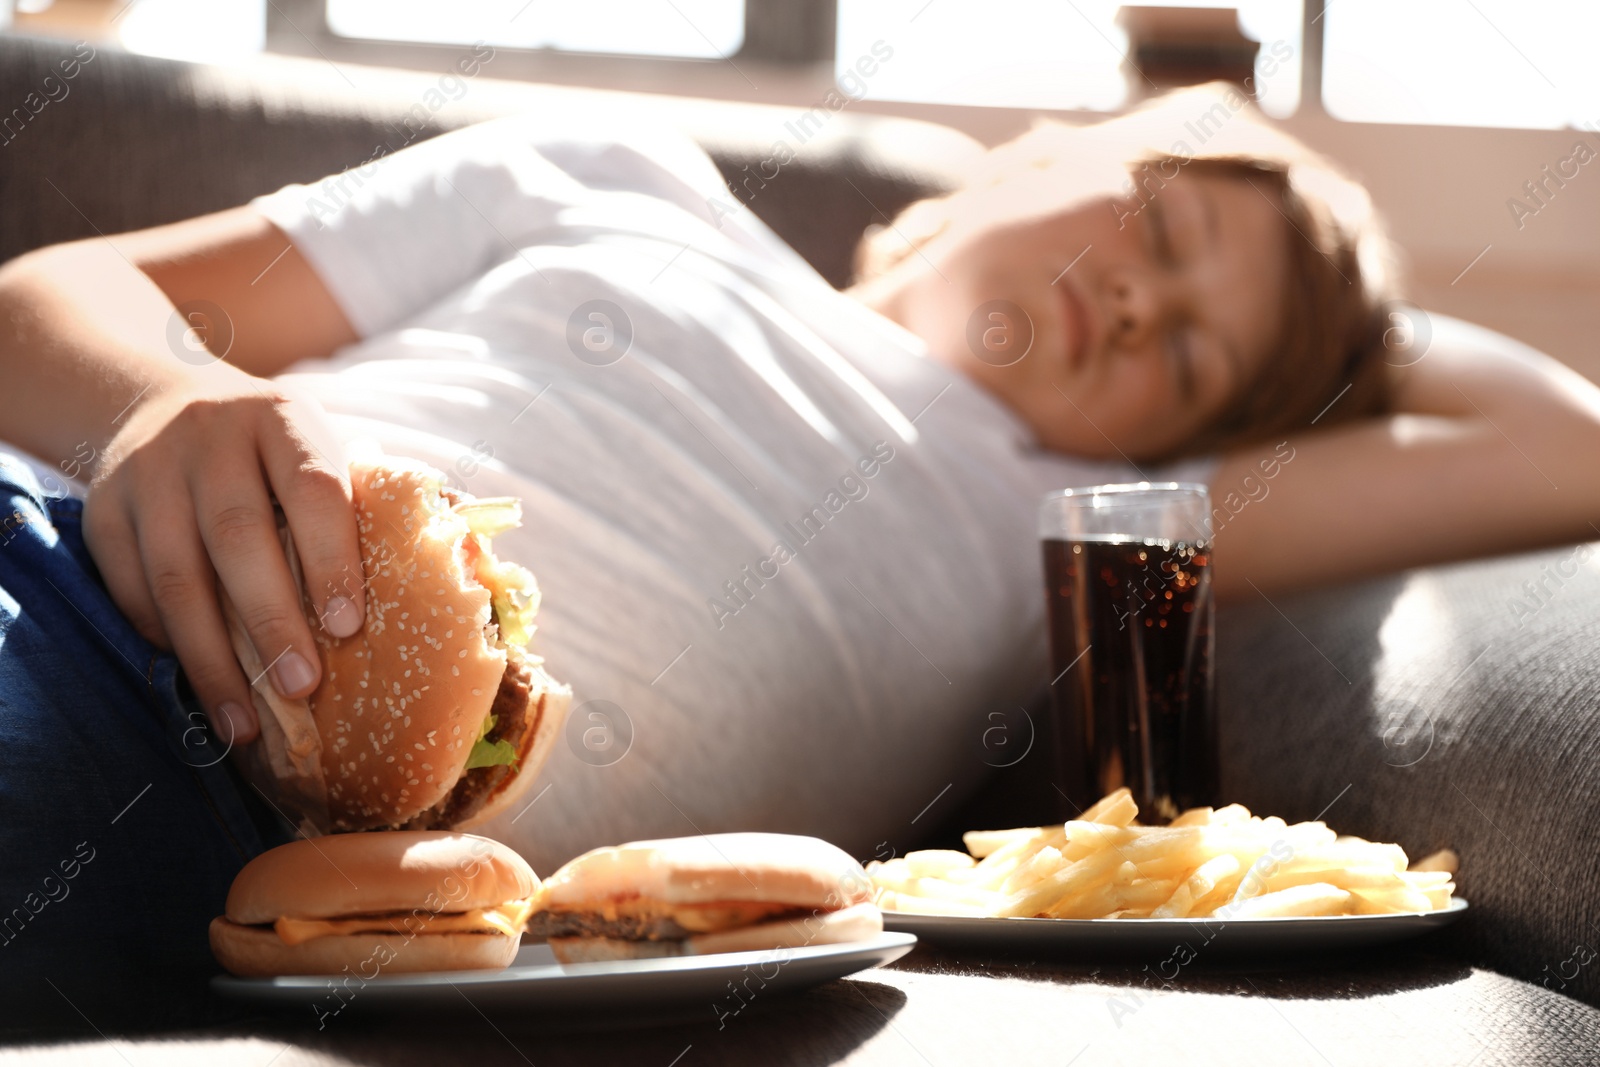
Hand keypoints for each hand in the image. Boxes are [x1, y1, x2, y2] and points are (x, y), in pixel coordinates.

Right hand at [82, 371, 365, 744]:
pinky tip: (201, 682)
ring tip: (245, 721)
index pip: (312, 488)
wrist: (164, 402)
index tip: (349, 628)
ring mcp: (148, 471)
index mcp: (282, 419)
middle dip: (271, 621)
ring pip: (175, 574)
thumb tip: (459, 575)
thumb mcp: (320, 450)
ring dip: (211, 656)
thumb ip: (368, 504)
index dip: (331, 559)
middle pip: (237, 536)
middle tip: (303, 687)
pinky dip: (166, 642)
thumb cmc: (274, 453)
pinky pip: (132, 588)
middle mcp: (210, 437)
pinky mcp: (102, 510)